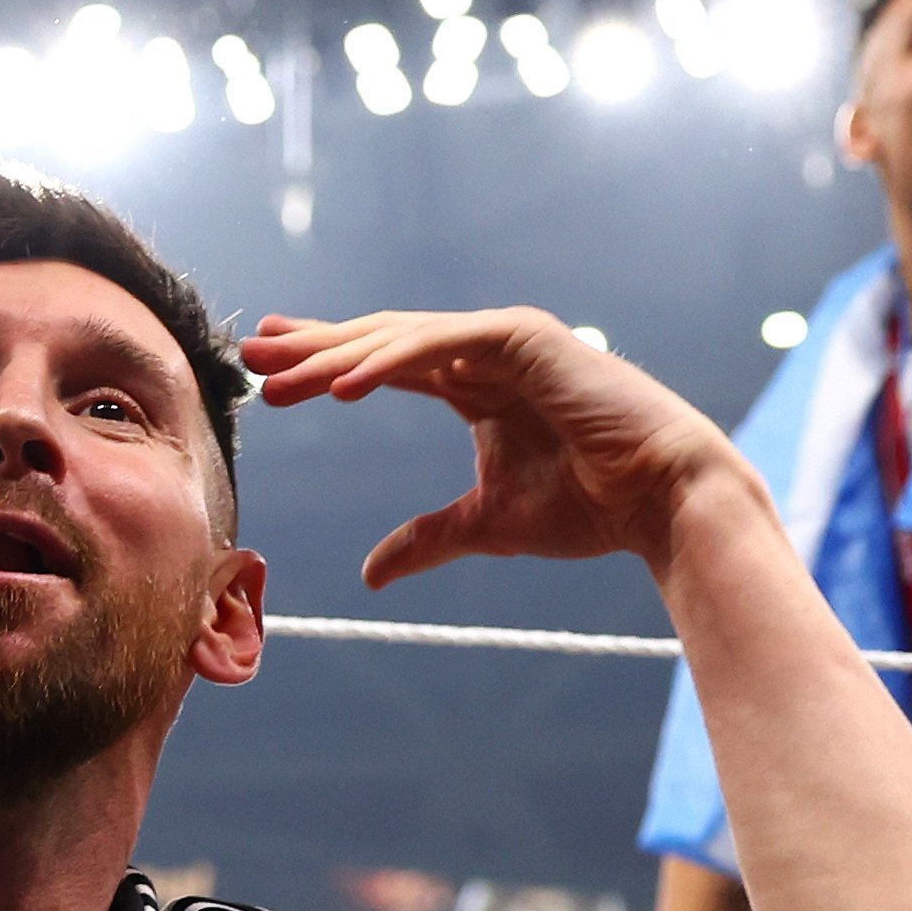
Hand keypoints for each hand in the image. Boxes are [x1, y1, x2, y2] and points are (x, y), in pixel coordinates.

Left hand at [240, 309, 748, 588]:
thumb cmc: (590, 508)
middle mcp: (486, 352)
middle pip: (380, 342)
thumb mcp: (486, 525)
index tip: (269, 373)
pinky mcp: (526, 337)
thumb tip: (373, 573)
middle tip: (249, 356)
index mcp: (477, 384)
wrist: (662, 504)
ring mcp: (506, 338)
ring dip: (334, 355)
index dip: (326, 364)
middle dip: (313, 348)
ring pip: (400, 338)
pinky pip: (440, 345)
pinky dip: (389, 361)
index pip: (385, 364)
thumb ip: (429, 538)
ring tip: (276, 380)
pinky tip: (340, 383)